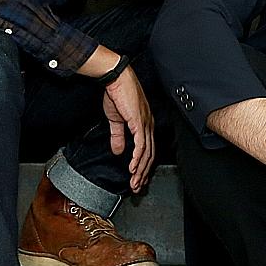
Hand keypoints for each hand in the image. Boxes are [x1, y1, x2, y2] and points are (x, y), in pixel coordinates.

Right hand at [102, 66, 154, 191]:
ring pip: (146, 153)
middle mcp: (148, 125)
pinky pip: (141, 144)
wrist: (116, 79)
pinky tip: (133, 168)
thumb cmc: (117, 94)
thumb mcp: (116, 120)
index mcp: (144, 124)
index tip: (138, 178)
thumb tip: (118, 151)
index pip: (148, 149)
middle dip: (143, 173)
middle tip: (137, 186)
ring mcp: (145, 124)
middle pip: (150, 154)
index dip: (143, 165)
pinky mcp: (139, 122)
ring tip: (134, 182)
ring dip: (140, 170)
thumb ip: (117, 136)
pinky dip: (137, 158)